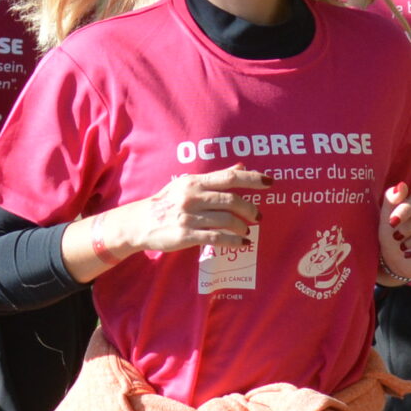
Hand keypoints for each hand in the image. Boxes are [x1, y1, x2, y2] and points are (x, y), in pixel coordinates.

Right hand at [99, 165, 269, 259]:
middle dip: (250, 209)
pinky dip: (234, 241)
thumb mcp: (188, 184)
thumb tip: (241, 167)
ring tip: (246, 230)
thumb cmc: (167, 201)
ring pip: (227, 220)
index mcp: (195, 182)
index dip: (253, 179)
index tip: (270, 182)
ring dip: (242, 226)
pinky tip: (242, 243)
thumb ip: (216, 178)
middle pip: (232, 201)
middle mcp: (193, 197)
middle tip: (257, 215)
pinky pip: (217, 238)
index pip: (229, 177)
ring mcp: (189, 217)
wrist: (140, 222)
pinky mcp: (186, 235)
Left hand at [379, 182, 410, 281]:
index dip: (407, 208)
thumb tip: (401, 186)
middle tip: (396, 236)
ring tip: (402, 247)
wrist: (397, 258)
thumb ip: (392, 199)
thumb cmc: (394, 232)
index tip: (392, 221)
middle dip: (410, 226)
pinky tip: (409, 255)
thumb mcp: (387, 216)